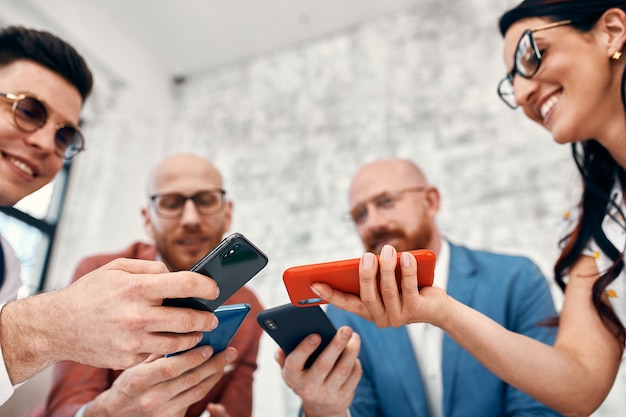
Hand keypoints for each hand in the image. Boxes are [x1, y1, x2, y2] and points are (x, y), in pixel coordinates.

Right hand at [1, 258, 220, 382]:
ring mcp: (133, 341)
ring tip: (197, 331)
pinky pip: (157, 354)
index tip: (214, 289)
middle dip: (207, 318)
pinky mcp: (127, 359)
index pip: (186, 285)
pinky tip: (171, 342)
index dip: (207, 286)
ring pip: (178, 342)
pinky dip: (167, 349)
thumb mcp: (117, 268)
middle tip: (212, 318)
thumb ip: (151, 268)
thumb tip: (177, 275)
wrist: (57, 326)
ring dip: (193, 337)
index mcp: (137, 288)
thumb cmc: (90, 293)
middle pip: (189, 319)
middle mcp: (137, 315)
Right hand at [85, 346, 237, 416]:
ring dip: (215, 374)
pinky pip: (194, 400)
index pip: (170, 368)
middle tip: (229, 350)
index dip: (192, 357)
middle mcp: (151, 398)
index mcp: (139, 381)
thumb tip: (186, 335)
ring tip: (226, 360)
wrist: (116, 413)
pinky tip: (215, 373)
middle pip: (189, 380)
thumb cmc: (128, 383)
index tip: (209, 346)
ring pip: (196, 391)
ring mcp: (161, 411)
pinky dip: (207, 385)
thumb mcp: (135, 365)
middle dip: (213, 364)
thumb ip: (158, 352)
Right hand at [277, 326, 361, 416]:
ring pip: (343, 370)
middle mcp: (309, 388)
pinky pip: (353, 376)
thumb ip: (283, 356)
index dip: (304, 349)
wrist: (320, 407)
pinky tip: (354, 350)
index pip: (295, 363)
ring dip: (351, 351)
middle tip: (345, 329)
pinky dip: (355, 361)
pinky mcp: (344, 396)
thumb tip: (281, 346)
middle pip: (324, 365)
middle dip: (336, 345)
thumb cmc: (304, 377)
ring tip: (354, 336)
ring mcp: (327, 394)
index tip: (316, 335)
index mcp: (292, 377)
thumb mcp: (290, 370)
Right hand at [312, 245, 449, 327]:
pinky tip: (407, 257)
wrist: (437, 306)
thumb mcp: (386, 283)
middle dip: (365, 275)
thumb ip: (373, 276)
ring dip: (387, 268)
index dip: (330, 294)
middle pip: (367, 296)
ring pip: (388, 290)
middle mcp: (381, 318)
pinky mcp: (417, 310)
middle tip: (365, 256)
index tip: (314, 283)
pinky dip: (408, 270)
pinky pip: (410, 288)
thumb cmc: (405, 288)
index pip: (345, 303)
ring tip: (387, 249)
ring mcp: (399, 316)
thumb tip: (363, 262)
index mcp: (369, 311)